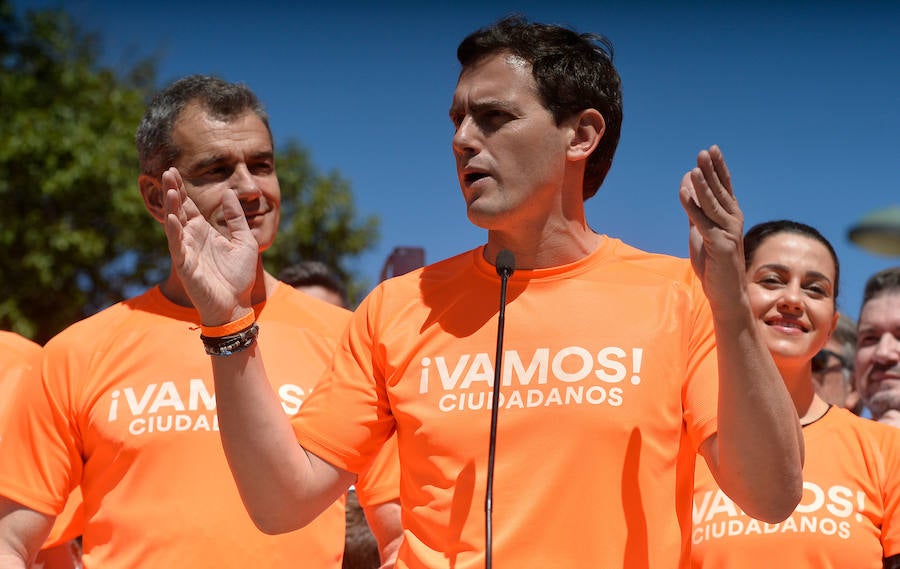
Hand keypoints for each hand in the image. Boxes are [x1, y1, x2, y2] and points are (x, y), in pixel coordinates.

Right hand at [162, 167, 257, 323]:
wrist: (236, 304)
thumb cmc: (238, 276)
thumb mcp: (245, 240)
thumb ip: (236, 218)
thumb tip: (229, 193)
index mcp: (204, 232)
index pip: (189, 206)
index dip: (182, 189)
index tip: (175, 170)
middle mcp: (192, 238)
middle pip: (179, 210)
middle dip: (173, 191)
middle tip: (167, 171)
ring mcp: (186, 251)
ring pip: (175, 225)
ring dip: (172, 207)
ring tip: (170, 188)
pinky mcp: (185, 265)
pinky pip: (177, 245)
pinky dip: (174, 231)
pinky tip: (172, 217)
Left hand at [678, 145, 745, 310]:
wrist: (725, 293)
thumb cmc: (713, 263)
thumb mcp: (700, 230)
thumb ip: (694, 207)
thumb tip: (688, 181)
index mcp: (730, 216)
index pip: (724, 187)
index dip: (718, 169)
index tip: (711, 150)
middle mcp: (733, 221)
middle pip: (721, 192)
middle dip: (712, 171)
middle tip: (704, 152)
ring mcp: (728, 233)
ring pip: (714, 205)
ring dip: (704, 186)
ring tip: (696, 168)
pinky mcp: (721, 246)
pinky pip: (703, 223)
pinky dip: (693, 208)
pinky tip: (684, 194)